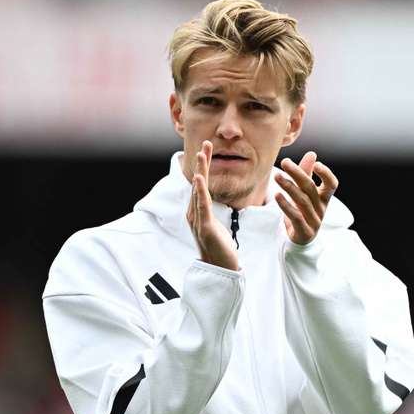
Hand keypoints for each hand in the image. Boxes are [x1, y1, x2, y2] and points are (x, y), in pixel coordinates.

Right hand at [186, 140, 239, 270]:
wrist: (219, 270)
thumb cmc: (218, 249)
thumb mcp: (214, 225)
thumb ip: (208, 212)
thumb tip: (207, 202)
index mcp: (197, 211)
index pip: (201, 184)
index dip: (204, 166)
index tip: (207, 149)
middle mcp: (194, 213)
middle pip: (198, 183)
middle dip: (202, 162)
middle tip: (206, 143)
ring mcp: (198, 220)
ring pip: (199, 191)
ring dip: (201, 171)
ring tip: (202, 153)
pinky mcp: (205, 227)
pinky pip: (202, 206)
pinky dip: (200, 191)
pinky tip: (199, 178)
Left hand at [275, 151, 338, 244]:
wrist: (300, 240)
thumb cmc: (303, 211)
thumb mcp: (305, 193)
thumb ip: (307, 174)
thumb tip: (312, 153)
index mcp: (324, 198)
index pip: (332, 184)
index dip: (326, 174)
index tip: (317, 164)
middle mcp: (321, 209)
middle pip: (311, 189)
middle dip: (298, 174)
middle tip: (285, 162)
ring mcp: (314, 221)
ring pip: (302, 201)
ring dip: (289, 187)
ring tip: (277, 176)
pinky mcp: (304, 231)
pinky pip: (296, 217)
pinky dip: (286, 205)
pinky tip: (277, 195)